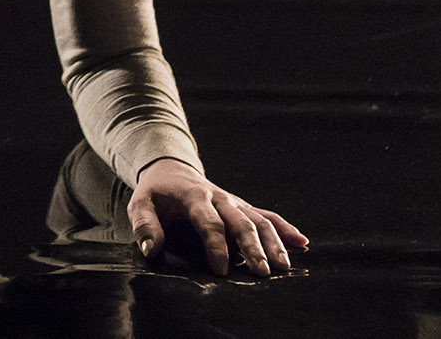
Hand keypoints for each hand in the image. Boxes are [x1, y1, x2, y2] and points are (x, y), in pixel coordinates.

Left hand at [129, 158, 308, 276]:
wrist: (170, 169)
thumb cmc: (155, 193)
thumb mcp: (140, 204)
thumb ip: (144, 226)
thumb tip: (151, 249)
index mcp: (194, 198)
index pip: (209, 223)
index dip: (215, 246)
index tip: (220, 271)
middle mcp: (219, 198)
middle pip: (241, 222)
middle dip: (253, 247)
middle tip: (263, 272)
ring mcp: (234, 201)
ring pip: (259, 219)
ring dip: (274, 241)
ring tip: (283, 266)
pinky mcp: (242, 206)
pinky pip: (266, 215)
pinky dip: (284, 228)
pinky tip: (301, 242)